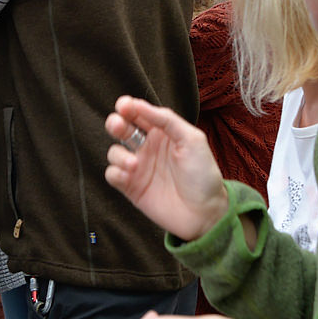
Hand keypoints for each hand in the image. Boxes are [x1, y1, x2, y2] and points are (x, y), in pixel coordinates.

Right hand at [105, 95, 228, 241]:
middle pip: (121, 128)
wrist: (204, 213)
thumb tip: (140, 105)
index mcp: (162, 133)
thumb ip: (167, 120)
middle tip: (118, 125)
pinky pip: (112, 174)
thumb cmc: (203, 175)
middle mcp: (148, 148)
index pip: (139, 114)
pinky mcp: (131, 187)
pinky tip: (130, 176)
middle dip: (115, 123)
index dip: (128, 107)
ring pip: (114, 152)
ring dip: (119, 155)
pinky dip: (116, 172)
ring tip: (134, 165)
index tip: (124, 106)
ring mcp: (138, 168)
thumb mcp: (192, 139)